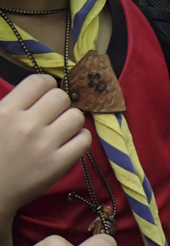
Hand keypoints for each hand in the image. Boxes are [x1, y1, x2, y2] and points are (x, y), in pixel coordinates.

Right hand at [0, 74, 89, 220]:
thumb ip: (11, 104)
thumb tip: (37, 90)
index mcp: (6, 111)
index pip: (40, 81)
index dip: (47, 85)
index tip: (44, 96)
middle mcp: (27, 125)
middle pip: (62, 97)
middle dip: (60, 104)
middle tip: (54, 115)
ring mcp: (45, 145)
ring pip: (77, 116)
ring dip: (72, 120)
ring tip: (63, 129)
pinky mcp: (59, 164)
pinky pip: (84, 140)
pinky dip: (81, 138)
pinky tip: (70, 142)